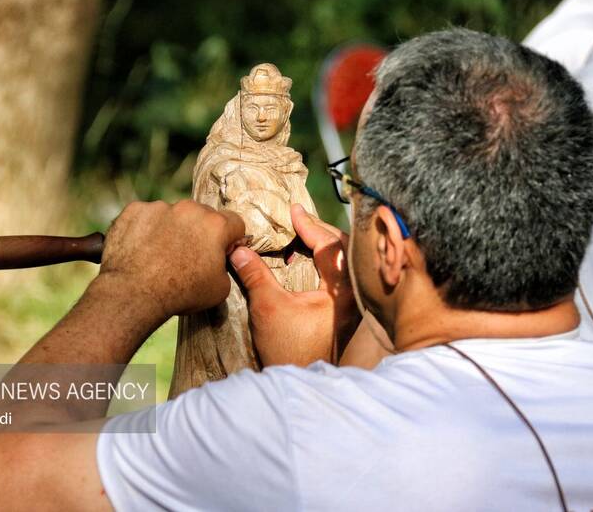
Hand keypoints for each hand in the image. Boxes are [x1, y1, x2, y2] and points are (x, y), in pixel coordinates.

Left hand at [99, 200, 244, 317]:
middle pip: (202, 215)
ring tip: (160, 255)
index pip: (235, 223)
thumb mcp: (220, 289)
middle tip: (189, 256)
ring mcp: (160, 207)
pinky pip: (146, 216)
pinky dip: (146, 229)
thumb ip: (226, 267)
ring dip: (171, 229)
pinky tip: (142, 249)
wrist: (133, 293)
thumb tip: (220, 261)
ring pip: (172, 214)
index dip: (231, 239)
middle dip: (199, 232)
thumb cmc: (180, 293)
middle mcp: (189, 209)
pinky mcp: (135, 210)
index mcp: (215, 225)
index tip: (222, 251)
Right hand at [230, 204, 360, 366]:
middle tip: (299, 220)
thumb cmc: (288, 348)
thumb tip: (238, 249)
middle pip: (344, 248)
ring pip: (344, 261)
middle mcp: (354, 294)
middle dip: (321, 230)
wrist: (300, 381)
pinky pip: (341, 274)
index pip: (330, 245)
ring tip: (300, 236)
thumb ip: (255, 275)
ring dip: (324, 245)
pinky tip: (304, 261)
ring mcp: (353, 303)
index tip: (294, 210)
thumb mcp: (268, 307)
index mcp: (341, 291)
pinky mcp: (346, 311)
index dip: (310, 225)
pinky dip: (325, 261)